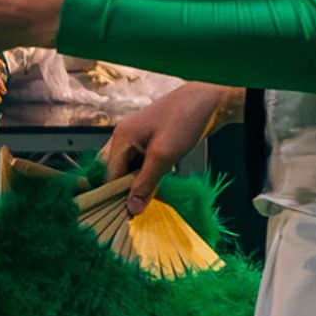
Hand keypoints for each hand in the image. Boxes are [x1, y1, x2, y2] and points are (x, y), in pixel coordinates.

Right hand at [105, 80, 237, 209]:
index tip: (127, 214)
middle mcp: (124, 136)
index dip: (116, 195)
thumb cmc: (184, 120)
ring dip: (137, 183)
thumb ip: (146, 183)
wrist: (208, 100)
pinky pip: (140, 163)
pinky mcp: (150, 140)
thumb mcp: (164, 156)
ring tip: (149, 197)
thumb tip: (132, 208)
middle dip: (125, 190)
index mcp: (121, 137)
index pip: (108, 175)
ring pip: (128, 168)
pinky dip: (146, 175)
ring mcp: (137, 138)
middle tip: (138, 207)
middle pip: (115, 171)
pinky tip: (157, 184)